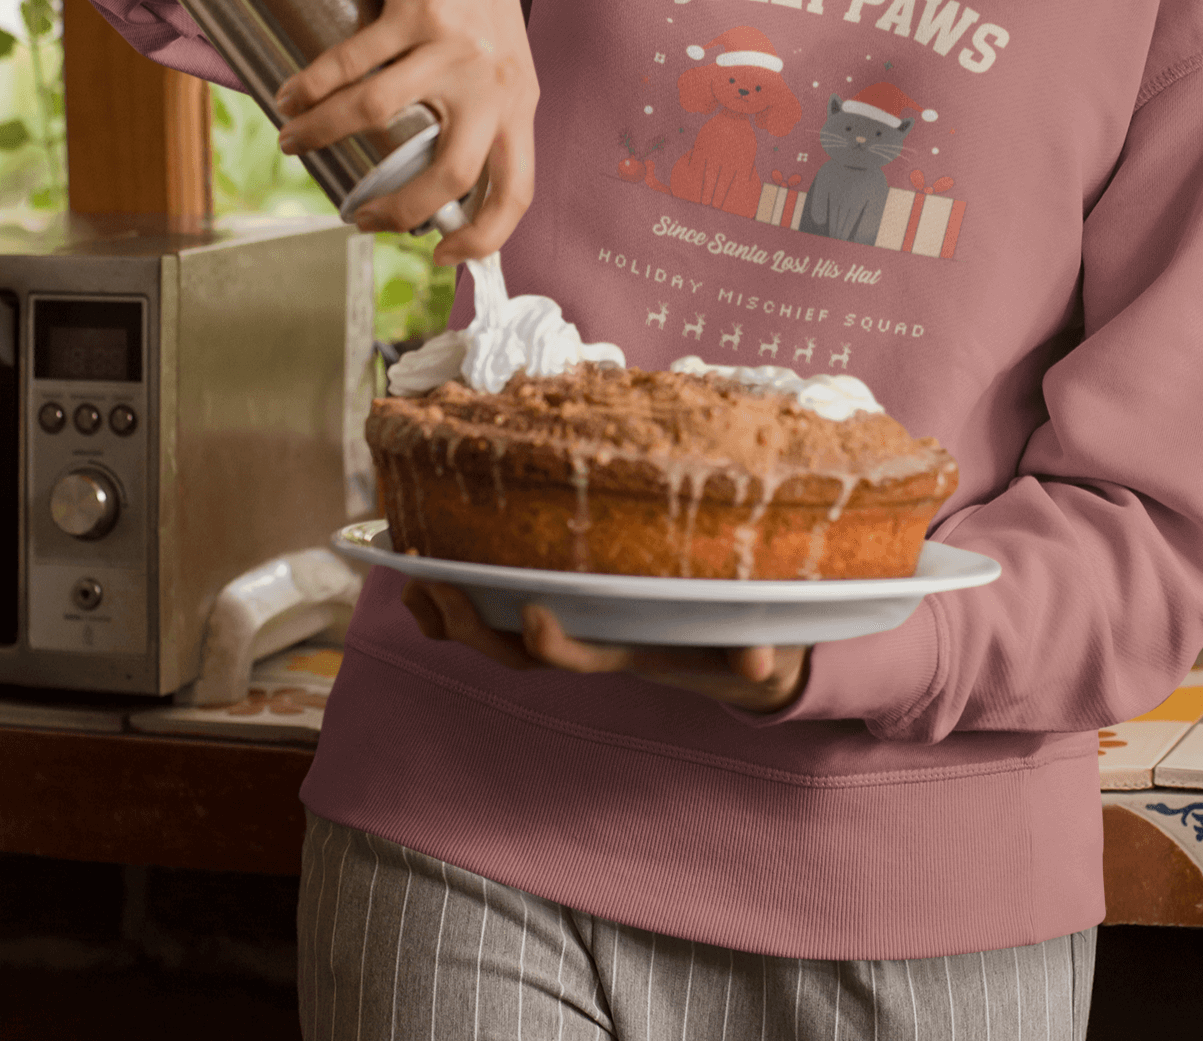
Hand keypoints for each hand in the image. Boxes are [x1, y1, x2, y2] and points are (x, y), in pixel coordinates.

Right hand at [273, 0, 536, 264]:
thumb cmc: (476, 15)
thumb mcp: (495, 76)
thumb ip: (477, 128)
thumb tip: (434, 202)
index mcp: (520, 109)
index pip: (516, 192)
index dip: (485, 237)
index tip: (444, 257)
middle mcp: (496, 84)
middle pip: (451, 171)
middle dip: (398, 208)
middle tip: (360, 217)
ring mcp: (458, 47)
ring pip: (380, 112)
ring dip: (325, 135)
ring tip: (293, 143)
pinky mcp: (418, 9)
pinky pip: (353, 60)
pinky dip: (312, 85)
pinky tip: (290, 98)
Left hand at [401, 579, 810, 713]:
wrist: (738, 664)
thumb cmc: (746, 650)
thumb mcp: (758, 653)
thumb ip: (755, 656)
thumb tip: (760, 664)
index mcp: (633, 655)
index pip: (586, 658)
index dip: (556, 645)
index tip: (532, 613)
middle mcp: (592, 647)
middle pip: (516, 655)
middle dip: (471, 625)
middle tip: (430, 583)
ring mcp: (573, 635)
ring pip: (496, 639)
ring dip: (450, 616)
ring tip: (408, 581)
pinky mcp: (565, 614)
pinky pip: (499, 616)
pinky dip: (460, 600)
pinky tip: (427, 570)